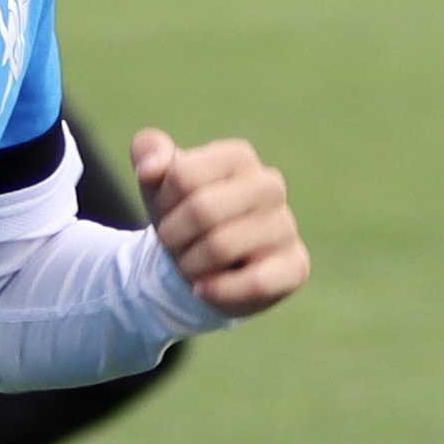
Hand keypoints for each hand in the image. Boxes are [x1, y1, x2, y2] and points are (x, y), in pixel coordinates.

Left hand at [128, 128, 305, 321]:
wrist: (202, 269)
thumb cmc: (182, 218)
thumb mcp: (157, 182)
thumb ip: (148, 152)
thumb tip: (151, 169)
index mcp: (239, 157)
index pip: (183, 176)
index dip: (162, 203)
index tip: (166, 213)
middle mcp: (270, 186)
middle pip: (201, 210)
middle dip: (173, 237)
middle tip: (173, 245)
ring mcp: (286, 226)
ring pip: (221, 247)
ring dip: (189, 265)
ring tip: (191, 266)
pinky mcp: (296, 266)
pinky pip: (255, 282)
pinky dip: (218, 291)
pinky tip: (204, 290)